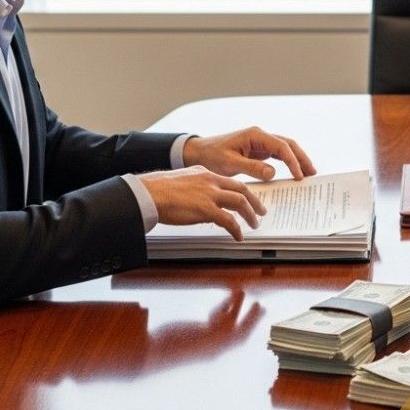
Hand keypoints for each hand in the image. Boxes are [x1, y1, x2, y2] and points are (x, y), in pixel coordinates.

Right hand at [139, 165, 265, 240]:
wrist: (147, 194)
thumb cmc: (158, 190)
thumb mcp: (183, 180)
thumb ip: (196, 186)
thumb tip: (201, 198)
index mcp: (206, 173)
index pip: (231, 182)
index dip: (243, 191)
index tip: (250, 199)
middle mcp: (211, 181)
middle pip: (242, 190)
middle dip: (255, 202)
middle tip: (261, 211)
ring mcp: (210, 194)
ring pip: (240, 203)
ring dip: (250, 215)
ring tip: (254, 225)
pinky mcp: (205, 209)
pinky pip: (229, 221)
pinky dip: (237, 230)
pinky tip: (238, 236)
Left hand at [182, 127, 314, 180]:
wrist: (198, 153)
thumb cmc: (211, 156)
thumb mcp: (230, 163)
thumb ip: (252, 168)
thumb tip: (273, 173)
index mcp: (255, 135)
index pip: (281, 146)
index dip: (292, 161)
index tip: (298, 175)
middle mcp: (260, 136)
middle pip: (288, 145)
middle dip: (301, 158)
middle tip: (312, 173)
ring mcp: (260, 143)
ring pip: (285, 150)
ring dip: (297, 160)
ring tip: (308, 174)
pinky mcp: (258, 151)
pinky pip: (277, 156)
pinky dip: (287, 163)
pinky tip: (294, 172)